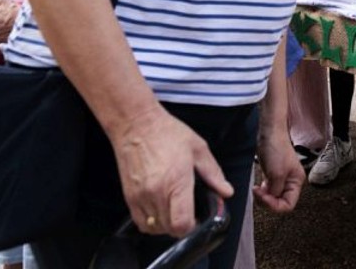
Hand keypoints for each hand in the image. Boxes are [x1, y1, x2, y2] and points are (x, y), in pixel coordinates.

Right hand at [110, 106, 233, 236]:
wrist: (136, 125)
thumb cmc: (168, 133)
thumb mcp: (199, 149)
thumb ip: (213, 174)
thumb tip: (226, 192)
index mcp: (176, 182)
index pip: (182, 224)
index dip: (192, 226)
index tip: (198, 218)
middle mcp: (156, 194)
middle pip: (169, 230)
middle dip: (182, 225)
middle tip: (189, 211)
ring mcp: (140, 197)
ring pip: (154, 228)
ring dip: (166, 225)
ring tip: (174, 209)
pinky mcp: (129, 197)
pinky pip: (140, 222)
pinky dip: (151, 222)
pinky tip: (160, 208)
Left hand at [254, 126, 304, 212]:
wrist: (270, 133)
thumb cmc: (276, 149)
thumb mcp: (277, 174)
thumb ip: (275, 191)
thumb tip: (271, 200)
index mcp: (296, 182)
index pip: (289, 204)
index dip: (275, 205)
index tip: (265, 198)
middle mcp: (291, 182)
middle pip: (280, 202)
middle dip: (268, 201)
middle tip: (259, 193)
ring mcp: (282, 179)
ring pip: (273, 197)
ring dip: (264, 197)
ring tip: (257, 189)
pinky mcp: (273, 175)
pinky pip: (268, 190)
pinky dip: (262, 192)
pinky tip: (258, 187)